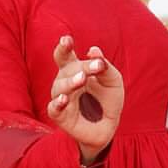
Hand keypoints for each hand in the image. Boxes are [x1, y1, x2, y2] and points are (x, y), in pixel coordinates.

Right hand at [47, 36, 123, 159]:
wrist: (108, 127)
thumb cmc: (108, 100)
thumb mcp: (113, 81)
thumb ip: (106, 67)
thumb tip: (93, 50)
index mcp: (75, 69)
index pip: (65, 55)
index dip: (64, 47)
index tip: (66, 39)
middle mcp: (64, 82)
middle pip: (66, 69)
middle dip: (76, 65)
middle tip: (94, 65)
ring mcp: (61, 99)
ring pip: (60, 87)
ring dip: (71, 82)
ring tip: (82, 79)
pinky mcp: (60, 116)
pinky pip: (54, 109)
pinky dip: (57, 104)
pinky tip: (64, 99)